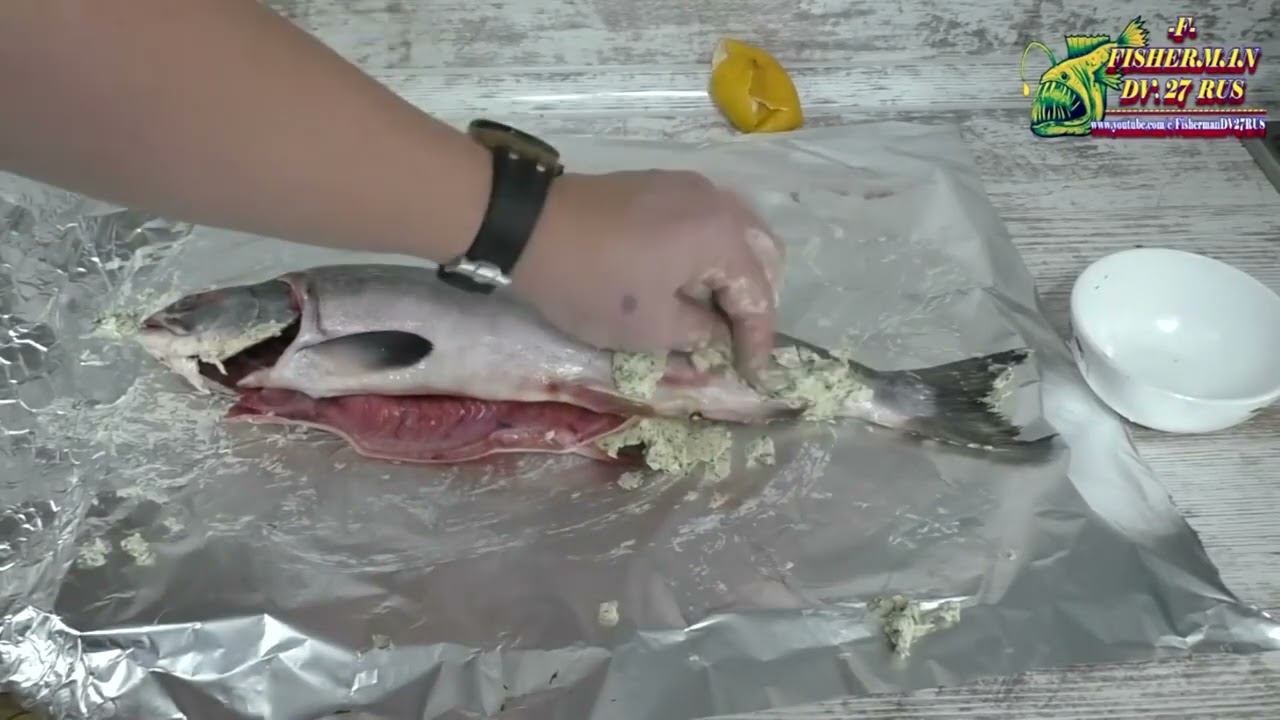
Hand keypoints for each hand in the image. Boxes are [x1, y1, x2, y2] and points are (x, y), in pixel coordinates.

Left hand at [510, 169, 784, 385]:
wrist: (526, 226)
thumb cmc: (593, 283)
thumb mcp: (650, 328)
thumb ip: (698, 334)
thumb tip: (714, 333)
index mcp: (723, 235)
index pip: (758, 295)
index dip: (758, 341)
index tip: (753, 375)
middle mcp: (716, 201)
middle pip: (762, 254)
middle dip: (756, 300)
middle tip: (740, 339)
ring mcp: (687, 186)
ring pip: (737, 231)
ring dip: (736, 273)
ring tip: (719, 312)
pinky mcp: (659, 185)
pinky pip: (707, 219)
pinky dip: (712, 252)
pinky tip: (691, 279)